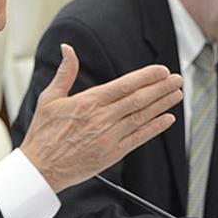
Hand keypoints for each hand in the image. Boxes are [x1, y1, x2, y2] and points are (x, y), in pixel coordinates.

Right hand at [20, 43, 182, 192]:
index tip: (161, 70)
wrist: (40, 168)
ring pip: (142, 117)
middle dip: (161, 88)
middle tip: (177, 79)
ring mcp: (108, 137)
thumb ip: (65, 72)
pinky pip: (138, 139)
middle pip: (138, 99)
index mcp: (88, 102)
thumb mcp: (49, 98)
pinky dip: (154, 128)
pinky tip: (166, 119)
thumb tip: (67, 49)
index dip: (146, 77)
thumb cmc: (43, 134)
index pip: (124, 85)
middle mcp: (101, 118)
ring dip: (162, 104)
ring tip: (177, 94)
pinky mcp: (111, 154)